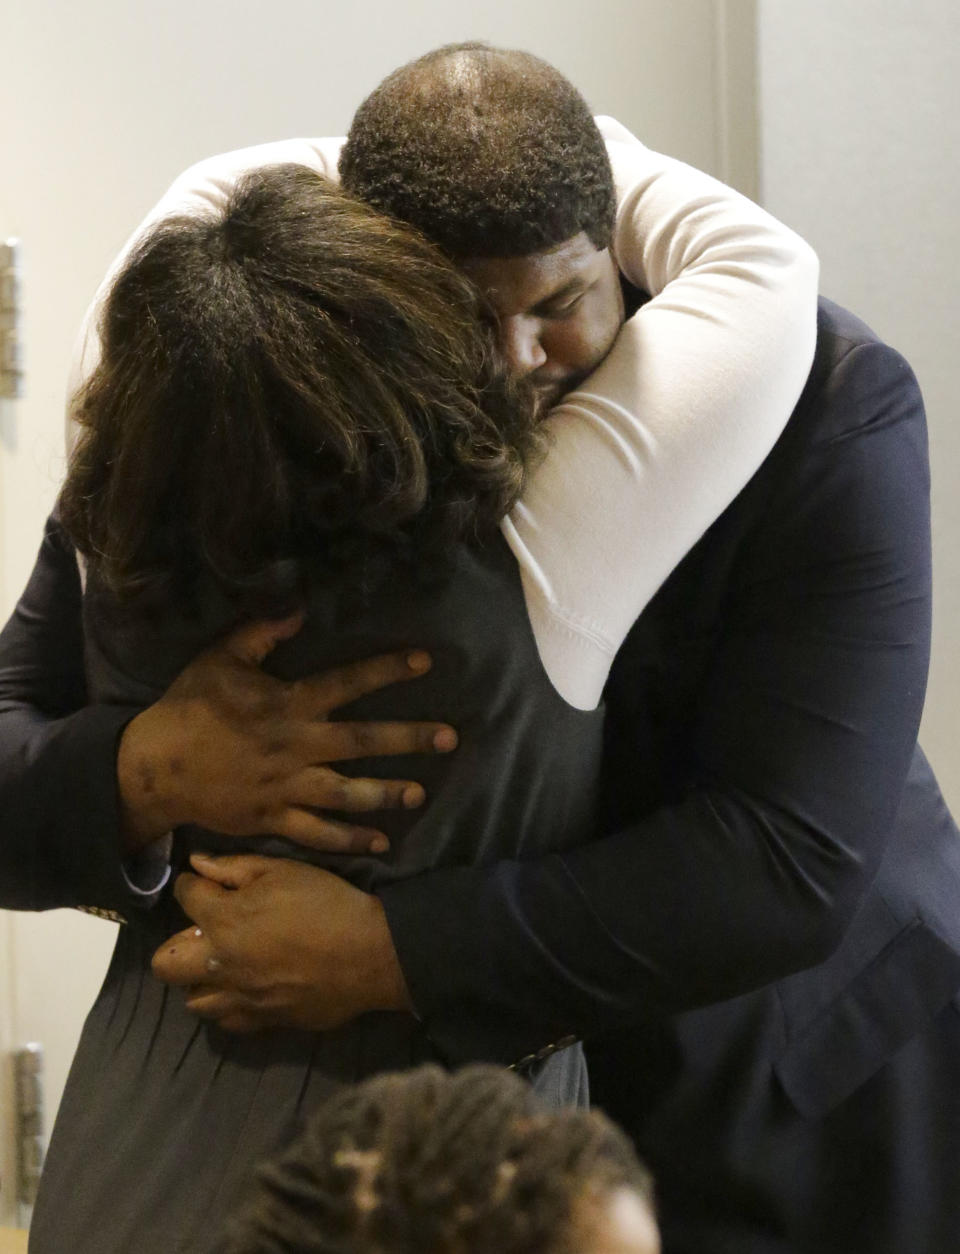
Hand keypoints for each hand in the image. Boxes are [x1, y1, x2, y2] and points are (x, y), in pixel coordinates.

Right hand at [116, 612, 456, 854]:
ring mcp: (285, 787)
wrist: (153, 769)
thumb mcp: (220, 658)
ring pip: (347, 793)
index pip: (347, 683)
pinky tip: (381, 841)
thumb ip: (262, 633)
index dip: (388, 670)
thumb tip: (300, 610)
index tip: (426, 661)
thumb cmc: (188, 708)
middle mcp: (295, 746)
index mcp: (287, 704)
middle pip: (362, 742)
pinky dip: (349, 839)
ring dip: (387, 793)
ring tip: (421, 793)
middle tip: (450, 737)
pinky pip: (317, 833)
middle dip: (409, 739)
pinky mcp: (273, 820)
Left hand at [151, 853, 410, 1032]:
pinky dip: (229, 1005)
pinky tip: (247, 989)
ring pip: (193, 1000)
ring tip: (224, 965)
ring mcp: (240, 999)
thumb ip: (235, 868)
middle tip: (205, 933)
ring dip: (201, 980)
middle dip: (175, 944)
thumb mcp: (283, 870)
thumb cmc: (327, 903)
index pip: (183, 897)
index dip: (189, 885)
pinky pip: (228, 1021)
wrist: (370, 954)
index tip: (201, 883)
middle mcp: (220, 963)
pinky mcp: (263, 1022)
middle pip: (164, 964)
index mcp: (223, 919)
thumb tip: (196, 864)